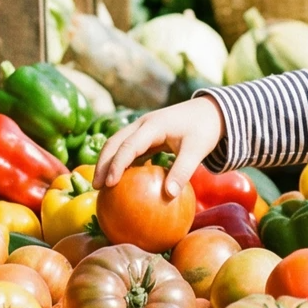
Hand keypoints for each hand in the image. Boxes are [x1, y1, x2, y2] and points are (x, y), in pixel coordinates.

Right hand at [93, 97, 223, 197]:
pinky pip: (128, 148)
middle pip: (114, 142)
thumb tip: (169, 196)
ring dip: (107, 162)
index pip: (128, 146)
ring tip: (101, 186)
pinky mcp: (146, 134)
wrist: (210, 111)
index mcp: (153, 125)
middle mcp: (143, 124)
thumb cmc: (204, 129)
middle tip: (96, 187)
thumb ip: (182, 172)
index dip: (116, 164)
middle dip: (102, 163)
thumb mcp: (196, 150)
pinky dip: (120, 162)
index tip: (109, 184)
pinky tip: (120, 181)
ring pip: (117, 144)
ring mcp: (143, 128)